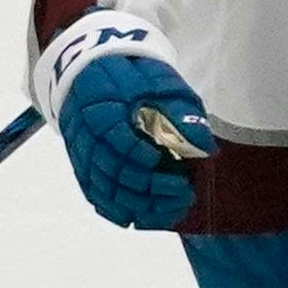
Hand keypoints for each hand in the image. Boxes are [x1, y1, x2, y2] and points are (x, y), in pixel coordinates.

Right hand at [57, 54, 215, 228]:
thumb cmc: (134, 75)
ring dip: (138, 204)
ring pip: (105, 189)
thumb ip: (181, 113)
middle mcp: (88, 135)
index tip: (176, 171)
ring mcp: (82, 153)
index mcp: (105, 109)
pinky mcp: (82, 165)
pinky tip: (140, 217)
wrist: (93, 70)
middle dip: (151, 188)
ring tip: (170, 207)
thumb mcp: (162, 83)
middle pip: (114, 172)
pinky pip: (94, 195)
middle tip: (183, 191)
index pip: (121, 144)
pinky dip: (116, 210)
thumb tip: (205, 147)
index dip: (149, 162)